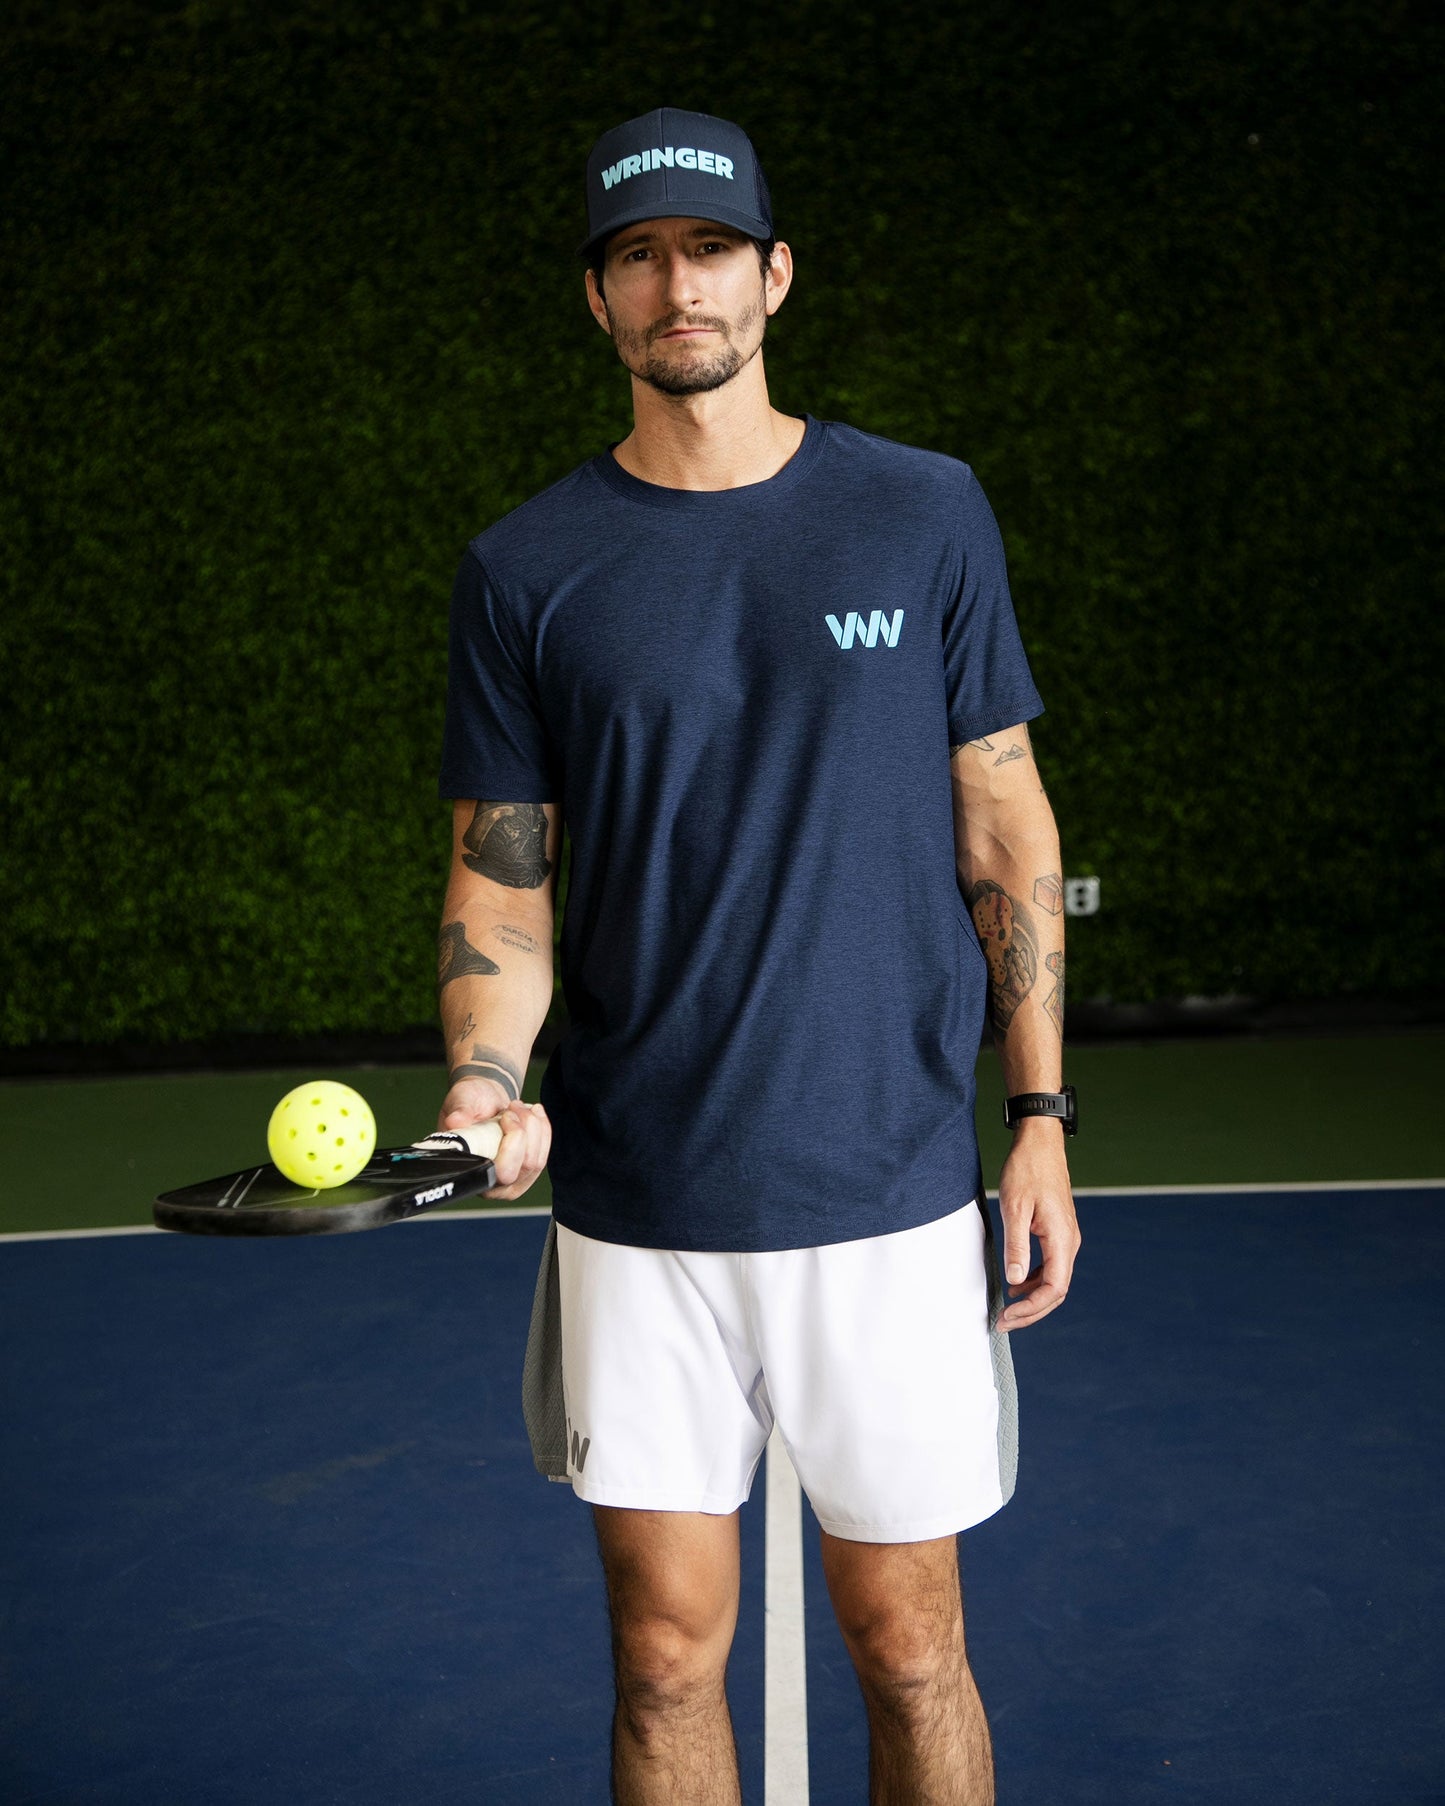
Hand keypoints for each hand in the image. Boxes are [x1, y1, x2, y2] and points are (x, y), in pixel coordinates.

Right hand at [437, 1077, 550, 1202]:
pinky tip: (533, 1113)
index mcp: (470, 1171)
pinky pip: (544, 1153)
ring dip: (533, 1126)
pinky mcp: (527, 1171)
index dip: (510, 1146)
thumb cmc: (469, 1105)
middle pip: (524, 1167)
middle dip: (524, 1131)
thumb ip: (459, 1113)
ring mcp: (513, 1180)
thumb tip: (454, 1122)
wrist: (485, 1101)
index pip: (499, 1173)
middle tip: (512, 1109)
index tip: (505, 1116)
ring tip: (518, 1107)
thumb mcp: (460, 1102)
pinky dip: (542, 1128)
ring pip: (536, 1160)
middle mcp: (492, 1184)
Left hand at [994, 1120, 1080, 1331]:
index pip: (1054, 1288)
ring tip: (1007, 1308)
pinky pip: (1051, 1266)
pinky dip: (1034, 1281)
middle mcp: (1069, 1242)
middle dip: (1031, 1312)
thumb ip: (1016, 1246)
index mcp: (1062, 1238)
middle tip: (1003, 1322)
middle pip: (1056, 1291)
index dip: (1031, 1308)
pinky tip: (1016, 1284)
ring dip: (1032, 1299)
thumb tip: (1014, 1280)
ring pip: (1054, 1280)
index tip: (1008, 1315)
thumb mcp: (1014, 1208)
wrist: (1040, 1144)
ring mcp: (1066, 1238)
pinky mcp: (1058, 1232)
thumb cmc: (1027, 1170)